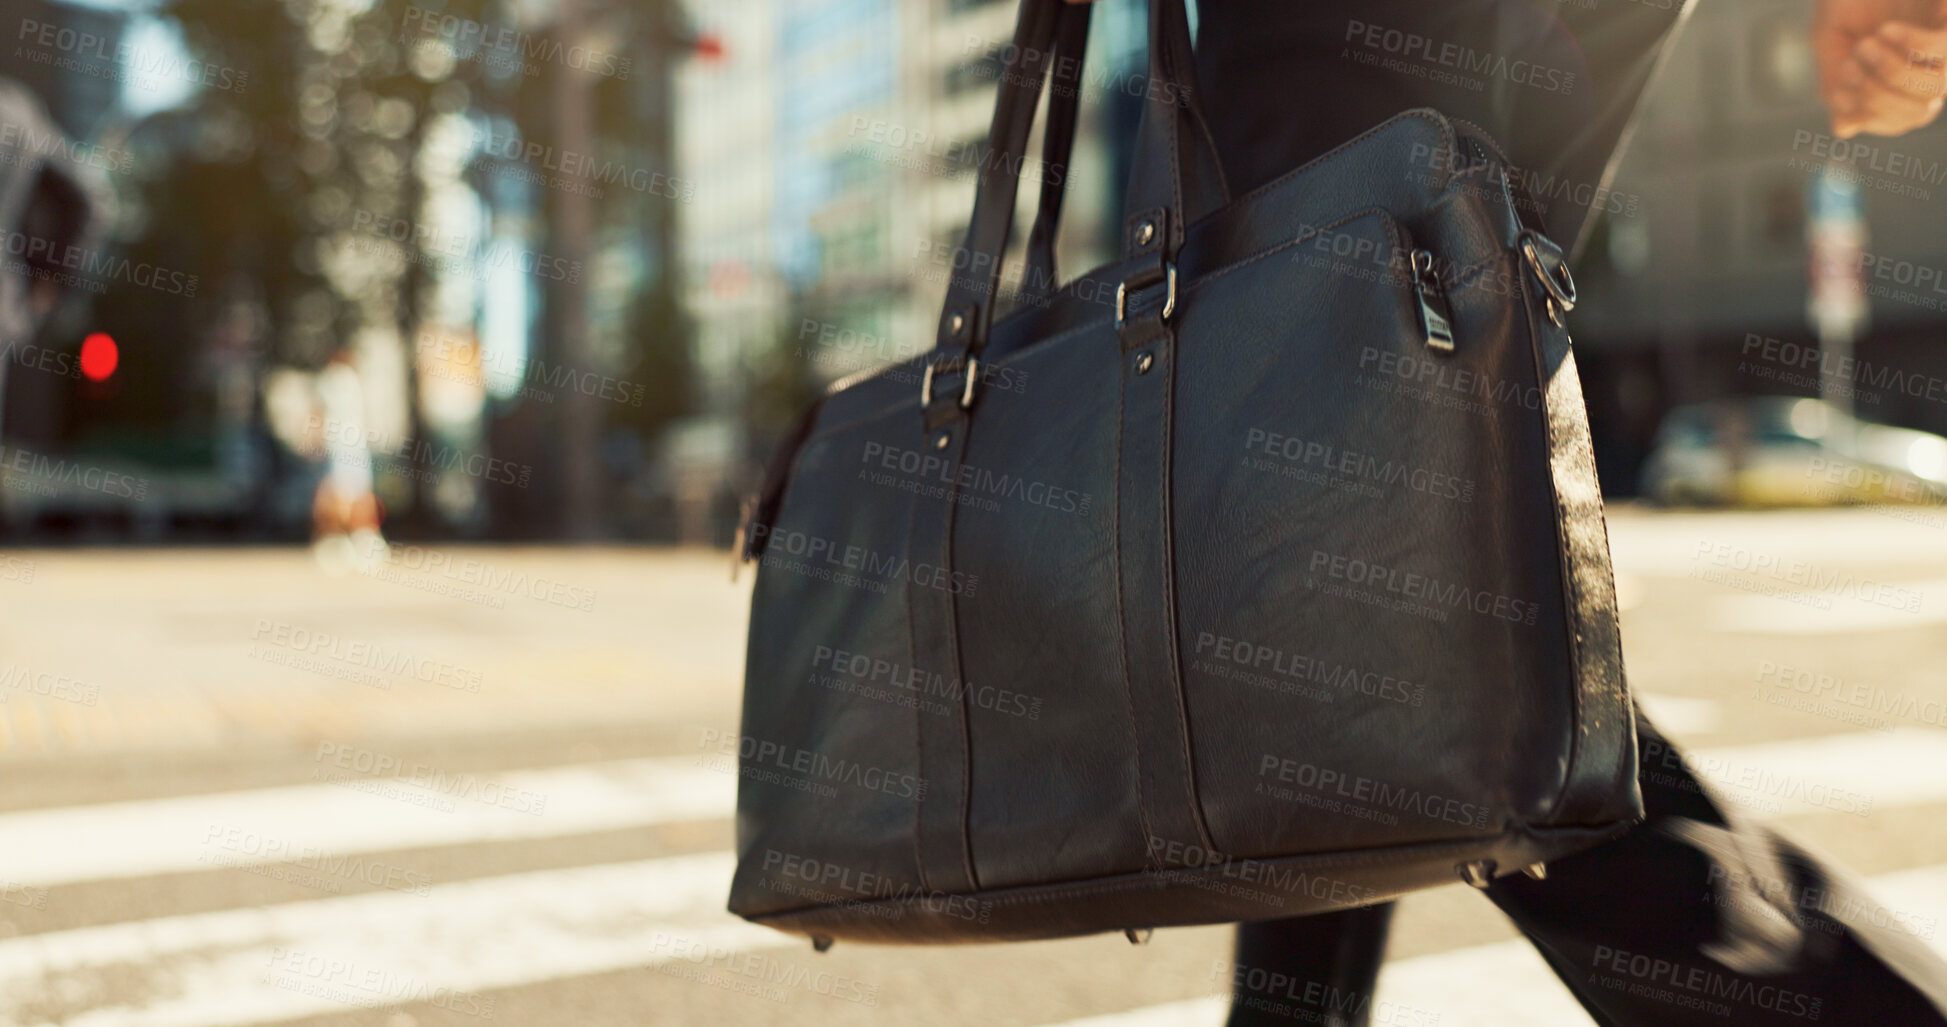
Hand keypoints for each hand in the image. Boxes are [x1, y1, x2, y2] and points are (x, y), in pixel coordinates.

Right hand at [1816, 0, 1946, 136]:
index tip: (1837, 82)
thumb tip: (1845, 129)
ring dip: (1889, 72)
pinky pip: (1943, 53)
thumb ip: (1834, 83)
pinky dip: (1910, 47)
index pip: (1896, 121)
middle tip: (1850, 62)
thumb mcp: (1830, 40)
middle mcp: (1932, 63)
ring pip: (1932, 90)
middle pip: (1916, 115)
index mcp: (1903, 75)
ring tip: (1867, 42)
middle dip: (1874, 98)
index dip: (1865, 113)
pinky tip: (1889, 29)